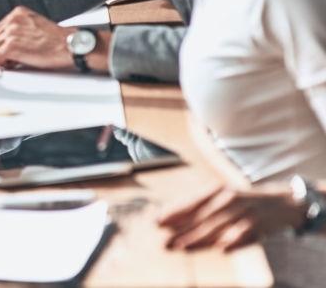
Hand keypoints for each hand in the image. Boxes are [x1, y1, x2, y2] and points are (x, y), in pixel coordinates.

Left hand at [0, 6, 74, 69]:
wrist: (69, 46)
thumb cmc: (57, 39)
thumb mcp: (35, 23)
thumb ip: (20, 27)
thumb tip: (8, 38)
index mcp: (18, 13)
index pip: (0, 29)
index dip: (6, 41)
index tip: (14, 47)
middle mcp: (12, 21)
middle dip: (4, 49)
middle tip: (18, 55)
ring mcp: (10, 34)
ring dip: (4, 57)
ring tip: (19, 59)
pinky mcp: (11, 47)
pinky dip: (4, 64)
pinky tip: (16, 63)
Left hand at [158, 183, 304, 250]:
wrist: (281, 202)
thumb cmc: (243, 202)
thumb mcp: (221, 198)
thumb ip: (199, 208)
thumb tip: (171, 221)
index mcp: (215, 190)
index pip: (189, 202)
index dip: (172, 213)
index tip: (156, 223)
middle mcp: (226, 199)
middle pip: (199, 217)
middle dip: (180, 231)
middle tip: (163, 242)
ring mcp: (241, 212)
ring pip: (216, 228)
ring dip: (197, 239)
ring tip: (181, 247)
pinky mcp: (256, 224)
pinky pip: (240, 235)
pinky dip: (230, 242)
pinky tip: (219, 249)